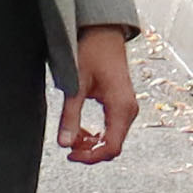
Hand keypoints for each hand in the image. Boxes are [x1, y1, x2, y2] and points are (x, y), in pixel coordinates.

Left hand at [62, 26, 138, 166]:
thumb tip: (64, 144)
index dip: (90, 157)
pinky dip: (97, 135)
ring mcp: (127, 108)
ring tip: (72, 135)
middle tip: (67, 145)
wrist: (104, 34)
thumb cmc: (92, 53)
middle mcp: (129, 110)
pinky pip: (112, 129)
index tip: (70, 155)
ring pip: (112, 139)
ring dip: (92, 144)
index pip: (111, 147)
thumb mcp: (76, 85)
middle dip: (90, 151)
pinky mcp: (122, 105)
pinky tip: (81, 129)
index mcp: (121, 107)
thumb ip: (70, 116)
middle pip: (113, 146)